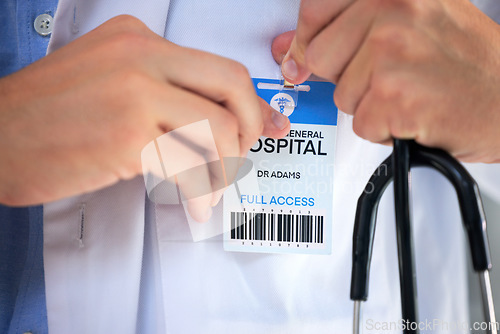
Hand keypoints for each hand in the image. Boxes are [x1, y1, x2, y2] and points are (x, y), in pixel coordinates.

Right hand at [0, 15, 289, 220]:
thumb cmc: (45, 116)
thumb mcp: (111, 83)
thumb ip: (167, 94)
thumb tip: (219, 116)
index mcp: (137, 39)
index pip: (218, 68)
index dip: (249, 104)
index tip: (263, 127)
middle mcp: (140, 56)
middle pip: (232, 85)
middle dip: (249, 128)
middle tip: (240, 156)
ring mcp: (134, 92)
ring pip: (219, 126)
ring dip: (226, 166)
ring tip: (211, 188)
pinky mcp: (127, 135)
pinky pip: (191, 163)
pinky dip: (202, 190)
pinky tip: (196, 203)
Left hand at [278, 0, 499, 162]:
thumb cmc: (464, 62)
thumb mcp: (407, 24)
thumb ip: (345, 28)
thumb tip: (289, 47)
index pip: (315, 8)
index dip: (310, 39)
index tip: (312, 54)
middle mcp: (393, 10)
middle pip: (320, 57)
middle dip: (346, 76)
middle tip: (388, 75)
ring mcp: (392, 52)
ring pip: (340, 94)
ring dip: (369, 103)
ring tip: (408, 92)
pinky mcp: (394, 95)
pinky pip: (360, 123)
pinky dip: (384, 128)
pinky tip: (414, 112)